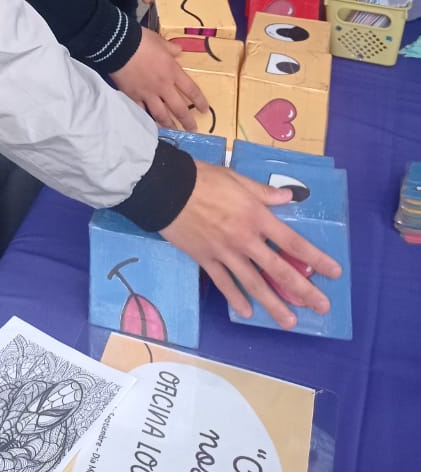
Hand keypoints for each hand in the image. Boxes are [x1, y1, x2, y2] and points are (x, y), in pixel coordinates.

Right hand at [109, 28, 207, 130]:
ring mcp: (148, 93)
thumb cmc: (142, 41)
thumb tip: (179, 50)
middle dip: (187, 120)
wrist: (120, 46)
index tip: (204, 110)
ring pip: (161, 114)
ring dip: (169, 124)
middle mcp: (163, 86)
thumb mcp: (160, 41)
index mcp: (172, 72)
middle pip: (178, 108)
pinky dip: (146, 119)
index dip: (199, 101)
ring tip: (173, 130)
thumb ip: (171, 48)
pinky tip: (149, 125)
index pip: (191, 90)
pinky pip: (141, 111)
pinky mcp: (133, 96)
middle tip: (192, 129)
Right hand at [161, 162, 340, 328]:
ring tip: (290, 322)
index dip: (316, 259)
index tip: (334, 273)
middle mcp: (245, 239)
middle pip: (279, 270)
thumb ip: (263, 192)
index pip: (293, 243)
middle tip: (321, 307)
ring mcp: (225, 253)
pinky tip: (247, 312)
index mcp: (256, 216)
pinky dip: (236, 299)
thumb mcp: (236, 178)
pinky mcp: (206, 259)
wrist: (166, 188)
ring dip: (274, 305)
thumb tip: (288, 198)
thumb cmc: (203, 178)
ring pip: (254, 284)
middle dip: (303, 291)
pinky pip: (224, 283)